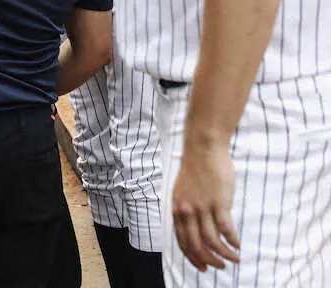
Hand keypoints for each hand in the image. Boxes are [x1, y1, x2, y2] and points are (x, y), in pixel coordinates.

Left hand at [172, 142, 239, 270]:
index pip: (182, 240)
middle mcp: (187, 210)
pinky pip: (225, 229)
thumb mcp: (183, 191)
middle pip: (196, 245)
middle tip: (220, 267)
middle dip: (208, 260)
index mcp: (177, 208)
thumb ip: (187, 209)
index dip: (192, 257)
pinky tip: (238, 245)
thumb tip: (196, 225)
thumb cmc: (196, 169)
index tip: (202, 266)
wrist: (203, 149)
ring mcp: (202, 207)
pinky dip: (232, 241)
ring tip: (234, 258)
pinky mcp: (218, 202)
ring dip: (224, 254)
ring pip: (212, 241)